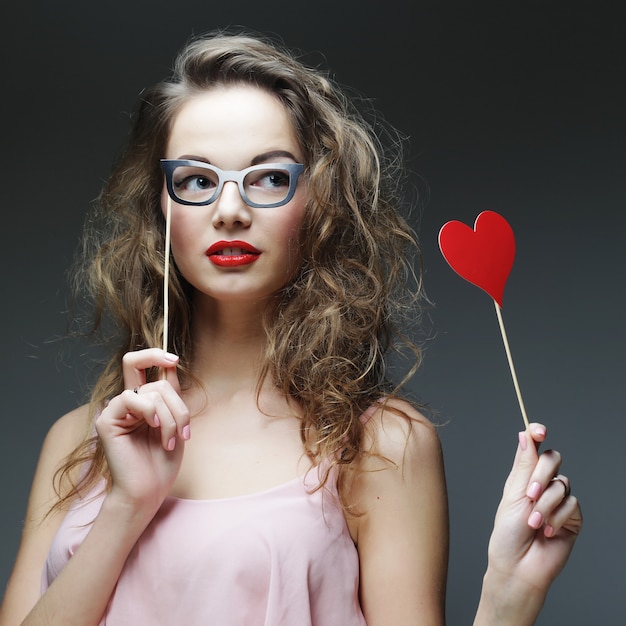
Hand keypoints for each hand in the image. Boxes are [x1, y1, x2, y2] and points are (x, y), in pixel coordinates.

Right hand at [95, 349, 190, 511]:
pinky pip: (131, 398)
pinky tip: (154, 429)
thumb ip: (170, 394)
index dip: (156, 354)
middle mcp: (128, 402)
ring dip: (170, 417)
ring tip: (171, 440)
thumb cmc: (162, 461)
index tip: (174, 359)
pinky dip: (150, 412)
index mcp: (143, 401)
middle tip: (184, 430)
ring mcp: (116, 410)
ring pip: (152, 392)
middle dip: (178, 404)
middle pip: (155, 378)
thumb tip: (170, 363)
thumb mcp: (175, 421)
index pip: (141, 365)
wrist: (148, 491)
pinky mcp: (107, 420)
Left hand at [482, 423, 582, 619]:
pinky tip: (546, 531)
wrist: (518, 566)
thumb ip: (524, 466)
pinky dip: (557, 517)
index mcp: (524, 476)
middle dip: (541, 475)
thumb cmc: (508, 533)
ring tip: (533, 522)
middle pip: (553, 459)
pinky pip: (572, 504)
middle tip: (529, 494)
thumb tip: (524, 435)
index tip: (539, 430)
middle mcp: (542, 485)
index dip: (538, 434)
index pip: (535, 447)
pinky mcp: (572, 518)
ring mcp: (558, 501)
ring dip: (545, 504)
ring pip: (562, 484)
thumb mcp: (513, 495)